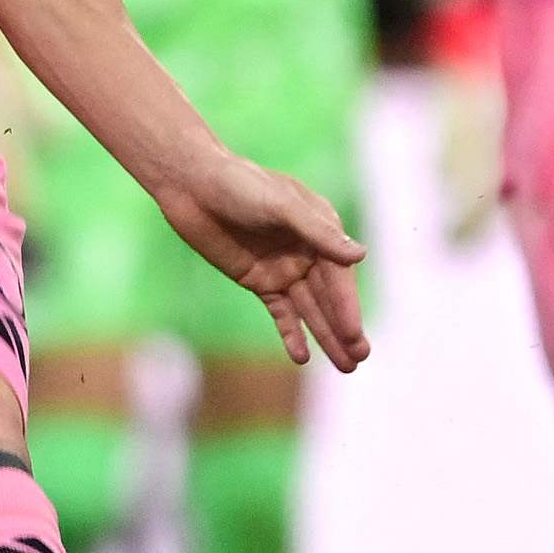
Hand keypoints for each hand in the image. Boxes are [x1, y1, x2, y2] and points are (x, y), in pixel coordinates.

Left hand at [155, 152, 372, 370]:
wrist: (193, 186)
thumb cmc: (240, 185)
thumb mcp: (281, 206)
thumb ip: (318, 233)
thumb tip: (361, 255)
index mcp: (320, 228)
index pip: (339, 276)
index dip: (347, 307)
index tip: (354, 335)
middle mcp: (307, 251)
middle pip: (329, 298)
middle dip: (343, 329)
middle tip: (359, 359)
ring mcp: (283, 268)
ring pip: (309, 310)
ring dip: (325, 337)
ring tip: (346, 367)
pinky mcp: (258, 281)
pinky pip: (281, 313)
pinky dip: (292, 334)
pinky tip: (302, 357)